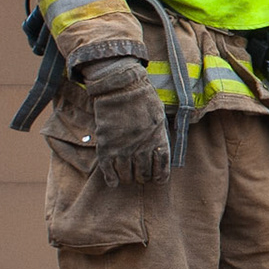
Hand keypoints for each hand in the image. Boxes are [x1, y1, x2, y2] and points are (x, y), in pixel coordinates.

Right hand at [81, 58, 169, 185]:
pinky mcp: (106, 146)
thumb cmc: (142, 98)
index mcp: (157, 139)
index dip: (160, 176)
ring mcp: (123, 147)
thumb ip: (159, 134)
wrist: (120, 86)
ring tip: (128, 177)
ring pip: (127, 175)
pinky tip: (113, 182)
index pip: (162, 166)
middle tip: (140, 176)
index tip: (157, 180)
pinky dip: (111, 178)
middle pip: (144, 174)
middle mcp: (141, 146)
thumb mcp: (159, 115)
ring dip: (128, 178)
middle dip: (143, 177)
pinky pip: (108, 169)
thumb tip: (159, 150)